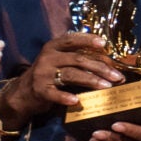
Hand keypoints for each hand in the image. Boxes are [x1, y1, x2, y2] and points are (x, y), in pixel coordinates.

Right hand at [0, 32, 124, 128]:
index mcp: (54, 46)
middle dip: (100, 67)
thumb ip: (78, 56)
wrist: (23, 92)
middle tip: (117, 76)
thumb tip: (108, 59)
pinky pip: (55, 93)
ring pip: (71, 75)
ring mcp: (43, 73)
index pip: (72, 39)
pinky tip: (76, 101)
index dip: (87, 40)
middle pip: (78, 59)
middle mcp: (48, 57)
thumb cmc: (49, 73)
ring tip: (107, 87)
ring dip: (91, 80)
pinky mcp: (40, 90)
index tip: (104, 44)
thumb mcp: (60, 60)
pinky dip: (65, 97)